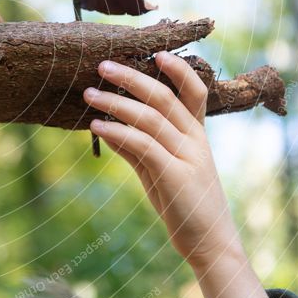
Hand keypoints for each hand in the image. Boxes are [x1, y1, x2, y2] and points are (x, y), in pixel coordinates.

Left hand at [82, 51, 240, 269]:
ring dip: (115, 102)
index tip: (156, 52)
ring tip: (88, 94)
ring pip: (150, 118)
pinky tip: (96, 127)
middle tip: (102, 65)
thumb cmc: (183, 205)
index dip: (179, 70)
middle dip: (132, 77)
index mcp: (197, 135)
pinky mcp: (177, 177)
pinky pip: (143, 146)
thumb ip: (137, 148)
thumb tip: (106, 126)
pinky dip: (117, 132)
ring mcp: (189, 158)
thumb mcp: (159, 172)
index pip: (195, 92)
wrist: (209, 245)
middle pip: (164, 97)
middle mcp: (196, 141)